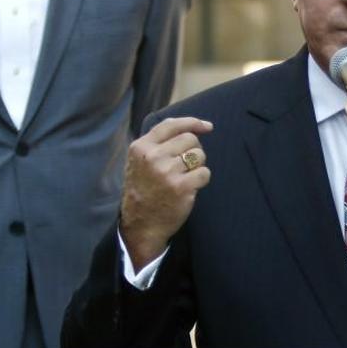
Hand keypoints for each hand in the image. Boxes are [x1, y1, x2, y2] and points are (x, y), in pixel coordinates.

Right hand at [120, 117, 212, 267]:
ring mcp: (167, 172)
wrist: (142, 224)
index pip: (171, 125)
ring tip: (184, 177)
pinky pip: (204, 173)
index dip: (192, 123)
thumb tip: (196, 127)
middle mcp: (153, 157)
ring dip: (197, 166)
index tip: (206, 127)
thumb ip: (159, 143)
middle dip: (194, 150)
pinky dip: (201, 180)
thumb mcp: (139, 162)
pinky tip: (189, 188)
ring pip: (199, 155)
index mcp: (141, 147)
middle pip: (190, 139)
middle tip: (186, 165)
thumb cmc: (144, 190)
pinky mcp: (182, 187)